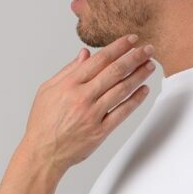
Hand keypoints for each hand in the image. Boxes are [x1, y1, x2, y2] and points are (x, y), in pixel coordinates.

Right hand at [24, 34, 154, 175]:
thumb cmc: (43, 122)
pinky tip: (144, 90)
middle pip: (115, 71)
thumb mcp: (47, 90)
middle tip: (148, 49)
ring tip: (150, 65)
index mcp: (69, 85)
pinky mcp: (100, 131)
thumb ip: (68, 71)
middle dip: (135, 57)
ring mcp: (93, 115)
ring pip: (122, 90)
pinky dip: (135, 100)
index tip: (131, 40)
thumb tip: (85, 54)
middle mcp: (82, 97)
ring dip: (139, 75)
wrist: (42, 153)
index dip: (118, 47)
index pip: (99, 60)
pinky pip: (122, 113)